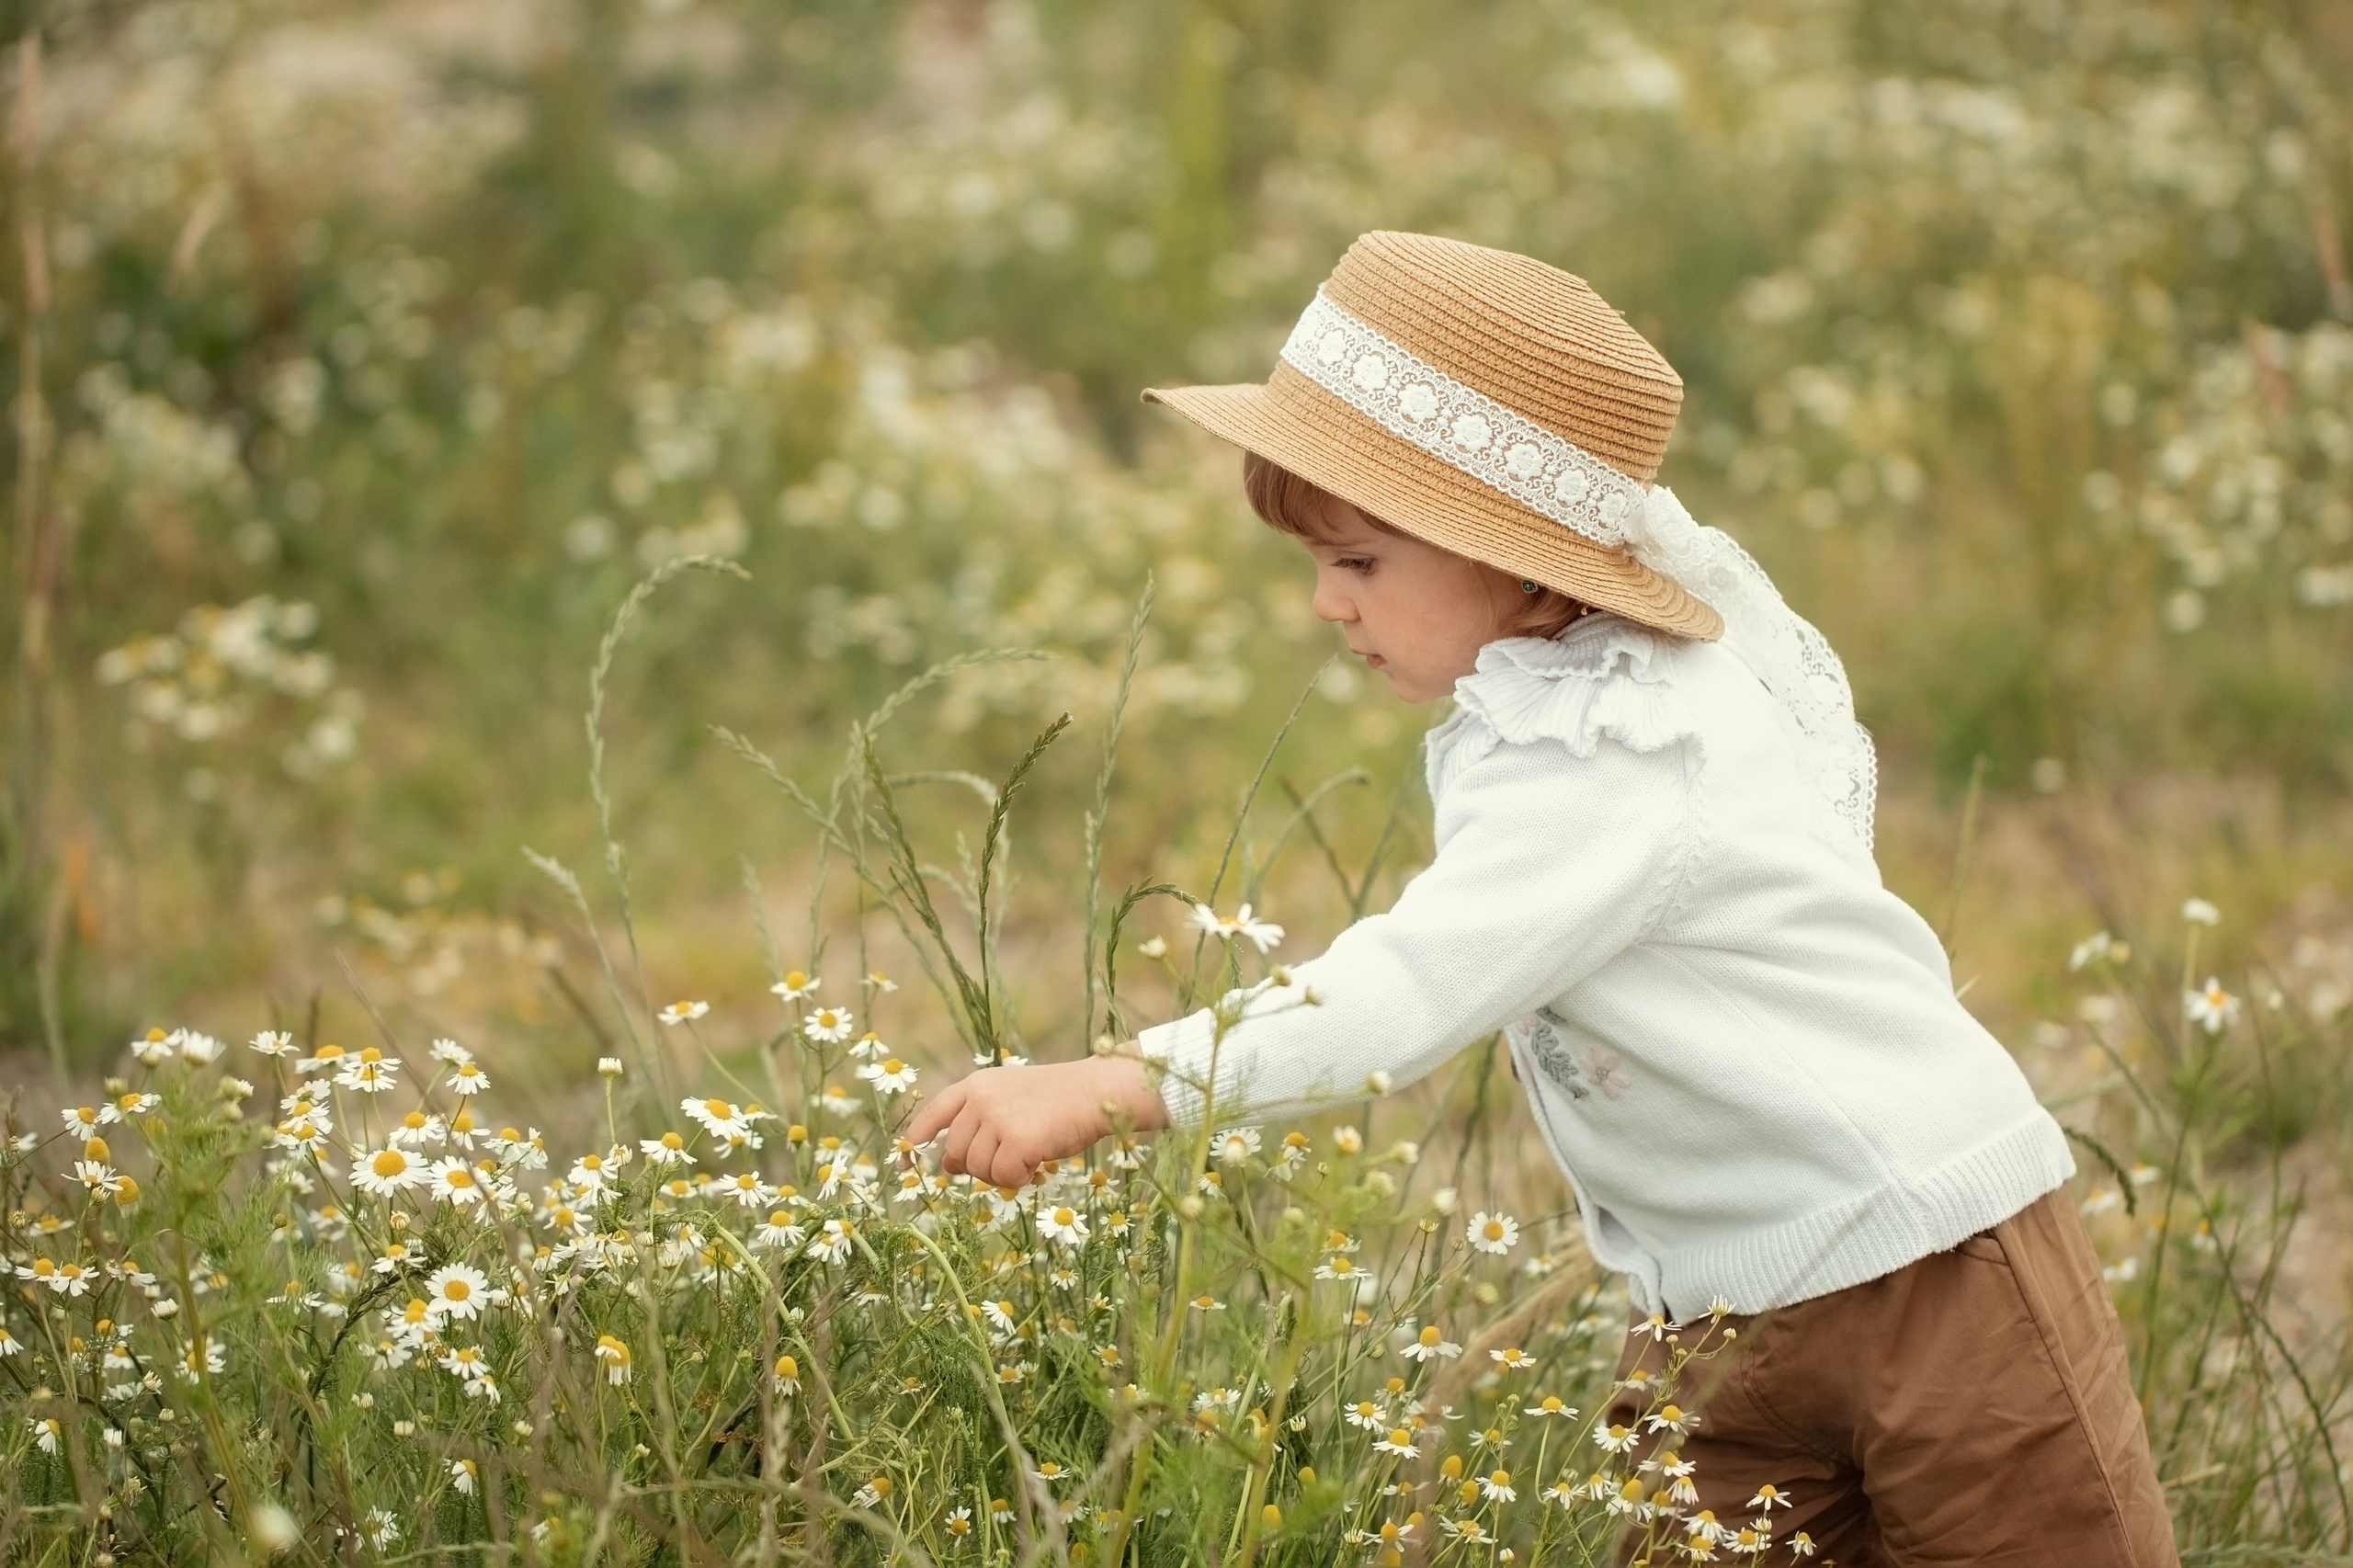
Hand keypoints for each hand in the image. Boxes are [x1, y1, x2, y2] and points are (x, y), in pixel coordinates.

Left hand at [904, 1053, 1169, 1188]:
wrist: (1096, 1093)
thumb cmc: (1058, 1100)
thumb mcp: (1012, 1097)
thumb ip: (980, 1121)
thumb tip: (950, 1165)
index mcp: (977, 1085)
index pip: (935, 1112)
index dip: (917, 1137)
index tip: (904, 1158)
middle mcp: (981, 1099)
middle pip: (955, 1153)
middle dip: (976, 1167)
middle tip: (1006, 1162)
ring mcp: (998, 1118)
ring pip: (978, 1169)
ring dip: (1001, 1174)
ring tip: (1028, 1156)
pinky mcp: (1017, 1140)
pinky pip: (1004, 1177)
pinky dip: (1020, 1178)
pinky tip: (1038, 1162)